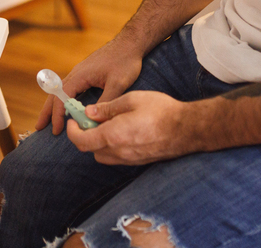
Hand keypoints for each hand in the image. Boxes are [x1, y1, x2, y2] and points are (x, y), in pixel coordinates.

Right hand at [37, 35, 144, 134]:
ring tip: (47, 121)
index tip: (56, 130)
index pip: (62, 98)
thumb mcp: (118, 83)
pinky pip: (68, 88)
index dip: (58, 115)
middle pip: (55, 94)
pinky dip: (62, 100)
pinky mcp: (85, 73)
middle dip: (47, 111)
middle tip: (39, 128)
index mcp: (80, 76)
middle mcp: (76, 74)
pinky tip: (65, 107)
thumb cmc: (124, 61)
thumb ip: (105, 101)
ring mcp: (79, 73)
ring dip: (53, 106)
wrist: (129, 43)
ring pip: (60, 91)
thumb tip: (94, 119)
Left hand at [65, 90, 189, 164]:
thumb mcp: (131, 100)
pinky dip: (110, 147)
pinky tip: (120, 132)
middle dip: (84, 135)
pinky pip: (116, 157)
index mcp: (113, 136)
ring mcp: (129, 160)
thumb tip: (89, 112)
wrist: (188, 129)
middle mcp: (118, 152)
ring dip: (97, 142)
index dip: (72, 131)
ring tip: (105, 124)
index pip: (81, 141)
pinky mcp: (138, 162)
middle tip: (88, 119)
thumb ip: (107, 108)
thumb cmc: (161, 111)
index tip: (73, 120)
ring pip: (102, 156)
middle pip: (90, 150)